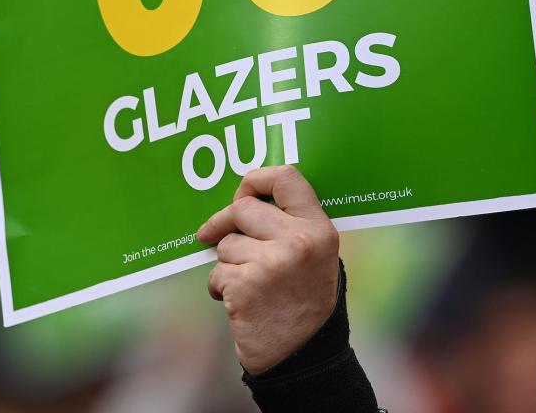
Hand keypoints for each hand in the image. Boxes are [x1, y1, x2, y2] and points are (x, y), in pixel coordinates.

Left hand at [197, 165, 340, 374]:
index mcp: (319, 230)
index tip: (242, 191)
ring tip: (249, 283)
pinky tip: (239, 301)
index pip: (286, 178)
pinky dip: (219, 287)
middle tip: (217, 235)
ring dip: (228, 263)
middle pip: (243, 208)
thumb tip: (248, 195)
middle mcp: (298, 242)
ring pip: (226, 243)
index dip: (257, 179)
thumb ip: (293, 223)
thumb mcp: (317, 256)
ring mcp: (270, 264)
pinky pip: (216, 272)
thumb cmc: (304, 302)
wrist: (302, 358)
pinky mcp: (244, 287)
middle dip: (226, 224)